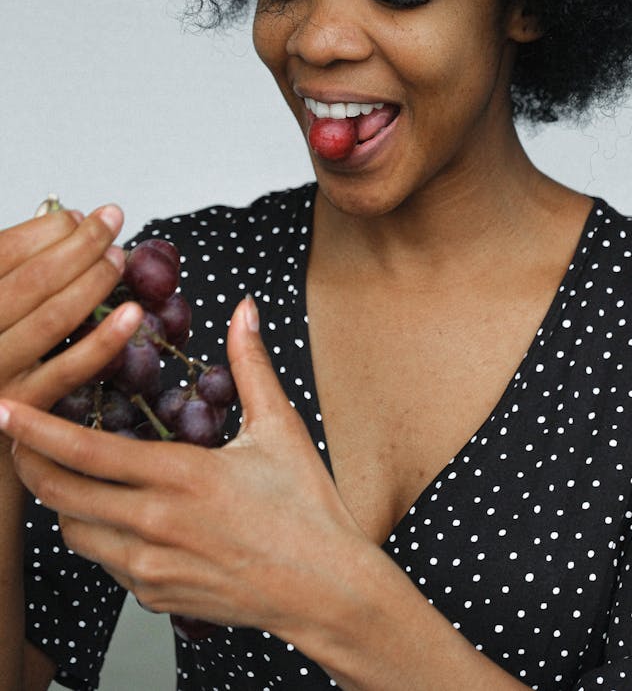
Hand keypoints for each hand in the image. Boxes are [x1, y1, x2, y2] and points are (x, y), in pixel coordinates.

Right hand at [0, 205, 141, 418]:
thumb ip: (18, 268)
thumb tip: (69, 222)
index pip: (5, 252)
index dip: (48, 229)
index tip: (81, 217)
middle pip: (35, 279)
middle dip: (82, 244)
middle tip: (113, 222)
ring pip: (54, 317)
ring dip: (95, 281)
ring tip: (119, 258)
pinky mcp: (24, 409)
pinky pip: (70, 368)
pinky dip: (105, 338)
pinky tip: (133, 313)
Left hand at [0, 297, 368, 643]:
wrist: (325, 590)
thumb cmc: (307, 507)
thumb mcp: (280, 427)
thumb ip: (250, 364)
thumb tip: (243, 309)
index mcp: (182, 477)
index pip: (87, 451)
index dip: (36, 429)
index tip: (6, 409)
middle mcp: (155, 526)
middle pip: (62, 495)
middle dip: (30, 463)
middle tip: (15, 438)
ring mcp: (151, 569)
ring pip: (75, 533)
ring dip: (64, 501)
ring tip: (67, 471)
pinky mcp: (155, 596)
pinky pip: (105, 562)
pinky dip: (99, 534)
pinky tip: (118, 513)